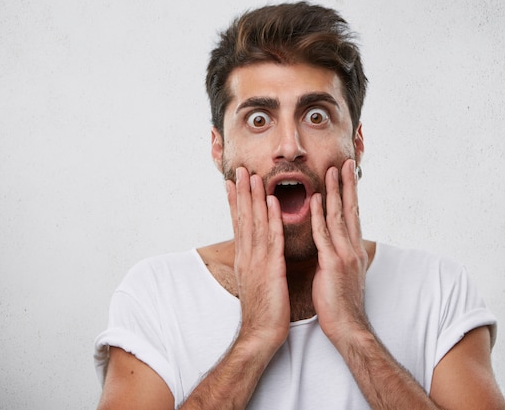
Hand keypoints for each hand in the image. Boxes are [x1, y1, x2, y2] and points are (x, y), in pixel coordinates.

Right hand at [226, 167, 290, 349]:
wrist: (260, 334)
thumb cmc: (262, 310)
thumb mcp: (256, 281)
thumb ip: (256, 262)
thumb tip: (257, 251)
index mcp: (244, 258)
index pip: (239, 224)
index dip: (235, 201)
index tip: (232, 182)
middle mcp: (247, 255)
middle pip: (243, 218)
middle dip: (241, 192)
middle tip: (238, 170)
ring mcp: (256, 261)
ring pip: (255, 223)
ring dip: (253, 198)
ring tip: (251, 176)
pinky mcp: (270, 268)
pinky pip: (272, 239)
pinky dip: (271, 218)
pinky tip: (272, 201)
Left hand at [310, 159, 369, 344]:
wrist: (347, 326)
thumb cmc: (341, 301)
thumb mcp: (344, 273)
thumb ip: (340, 254)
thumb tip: (336, 243)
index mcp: (354, 249)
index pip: (353, 215)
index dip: (350, 193)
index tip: (348, 174)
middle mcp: (352, 247)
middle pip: (351, 209)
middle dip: (348, 184)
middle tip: (345, 162)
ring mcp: (344, 254)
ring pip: (340, 216)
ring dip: (335, 192)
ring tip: (332, 170)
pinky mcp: (333, 264)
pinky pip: (324, 235)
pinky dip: (319, 216)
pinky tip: (315, 200)